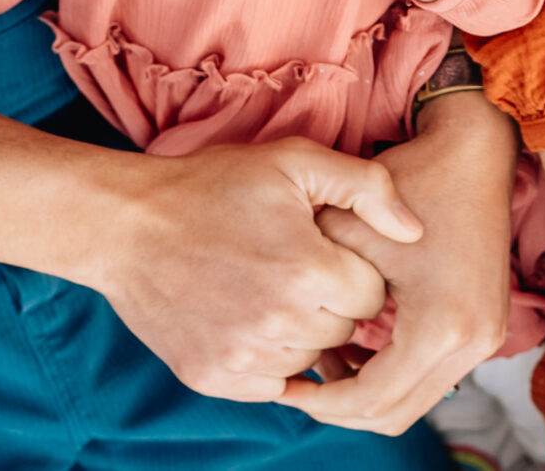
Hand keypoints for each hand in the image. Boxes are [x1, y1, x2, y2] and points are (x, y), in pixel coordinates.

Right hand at [94, 138, 424, 404]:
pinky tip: (249, 315)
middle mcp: (280, 322)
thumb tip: (417, 231)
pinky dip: (269, 357)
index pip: (372, 295)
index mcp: (308, 270)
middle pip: (344, 331)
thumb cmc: (213, 185)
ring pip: (311, 359)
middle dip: (332, 301)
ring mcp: (244, 356)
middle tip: (296, 266)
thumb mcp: (293, 162)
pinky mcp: (214, 378)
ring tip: (271, 287)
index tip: (326, 249)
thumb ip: (367, 187)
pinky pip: (272, 382)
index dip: (354, 269)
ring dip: (303, 331)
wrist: (127, 225)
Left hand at [282, 90, 518, 433]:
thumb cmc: (416, 180)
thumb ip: (317, 277)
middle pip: (393, 414)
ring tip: (320, 365)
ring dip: (364, 395)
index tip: (284, 386)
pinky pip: (428, 379)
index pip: (370, 397)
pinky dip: (388, 377)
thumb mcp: (353, 224)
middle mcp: (471, 343)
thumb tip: (282, 326)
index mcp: (440, 325)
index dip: (320, 401)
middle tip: (296, 387)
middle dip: (339, 408)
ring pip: (411, 403)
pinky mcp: (483, 331)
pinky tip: (353, 351)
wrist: (476, 152)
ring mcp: (484, 339)